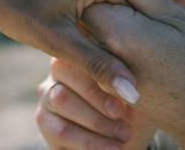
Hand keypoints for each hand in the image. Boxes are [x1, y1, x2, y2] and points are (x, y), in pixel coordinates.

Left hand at [0, 0, 138, 102]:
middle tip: (92, 38)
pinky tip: (68, 7)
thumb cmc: (17, 13)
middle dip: (114, 20)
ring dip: (101, 5)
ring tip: (79, 25)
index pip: (136, 10)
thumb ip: (99, 67)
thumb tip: (134, 94)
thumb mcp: (59, 44)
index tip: (118, 54)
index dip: (129, 36)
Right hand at [36, 58, 155, 149]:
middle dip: (96, 93)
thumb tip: (127, 79)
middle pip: (64, 69)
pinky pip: (60, 130)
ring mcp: (48, 93)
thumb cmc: (135, 105)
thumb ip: (130, 79)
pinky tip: (112, 149)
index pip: (83, 45)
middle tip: (121, 112)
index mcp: (84, 50)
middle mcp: (60, 68)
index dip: (103, 66)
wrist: (127, 137)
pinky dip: (89, 142)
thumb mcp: (139, 92)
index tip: (128, 89)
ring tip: (123, 135)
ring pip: (61, 99)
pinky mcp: (45, 121)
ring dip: (95, 121)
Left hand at [79, 0, 184, 148]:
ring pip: (92, 26)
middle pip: (88, 6)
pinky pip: (99, 45)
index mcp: (116, 30)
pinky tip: (134, 29)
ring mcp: (101, 67)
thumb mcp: (178, 19)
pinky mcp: (106, 79)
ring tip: (135, 9)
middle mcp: (101, 49)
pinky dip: (110, 32)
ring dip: (105, 11)